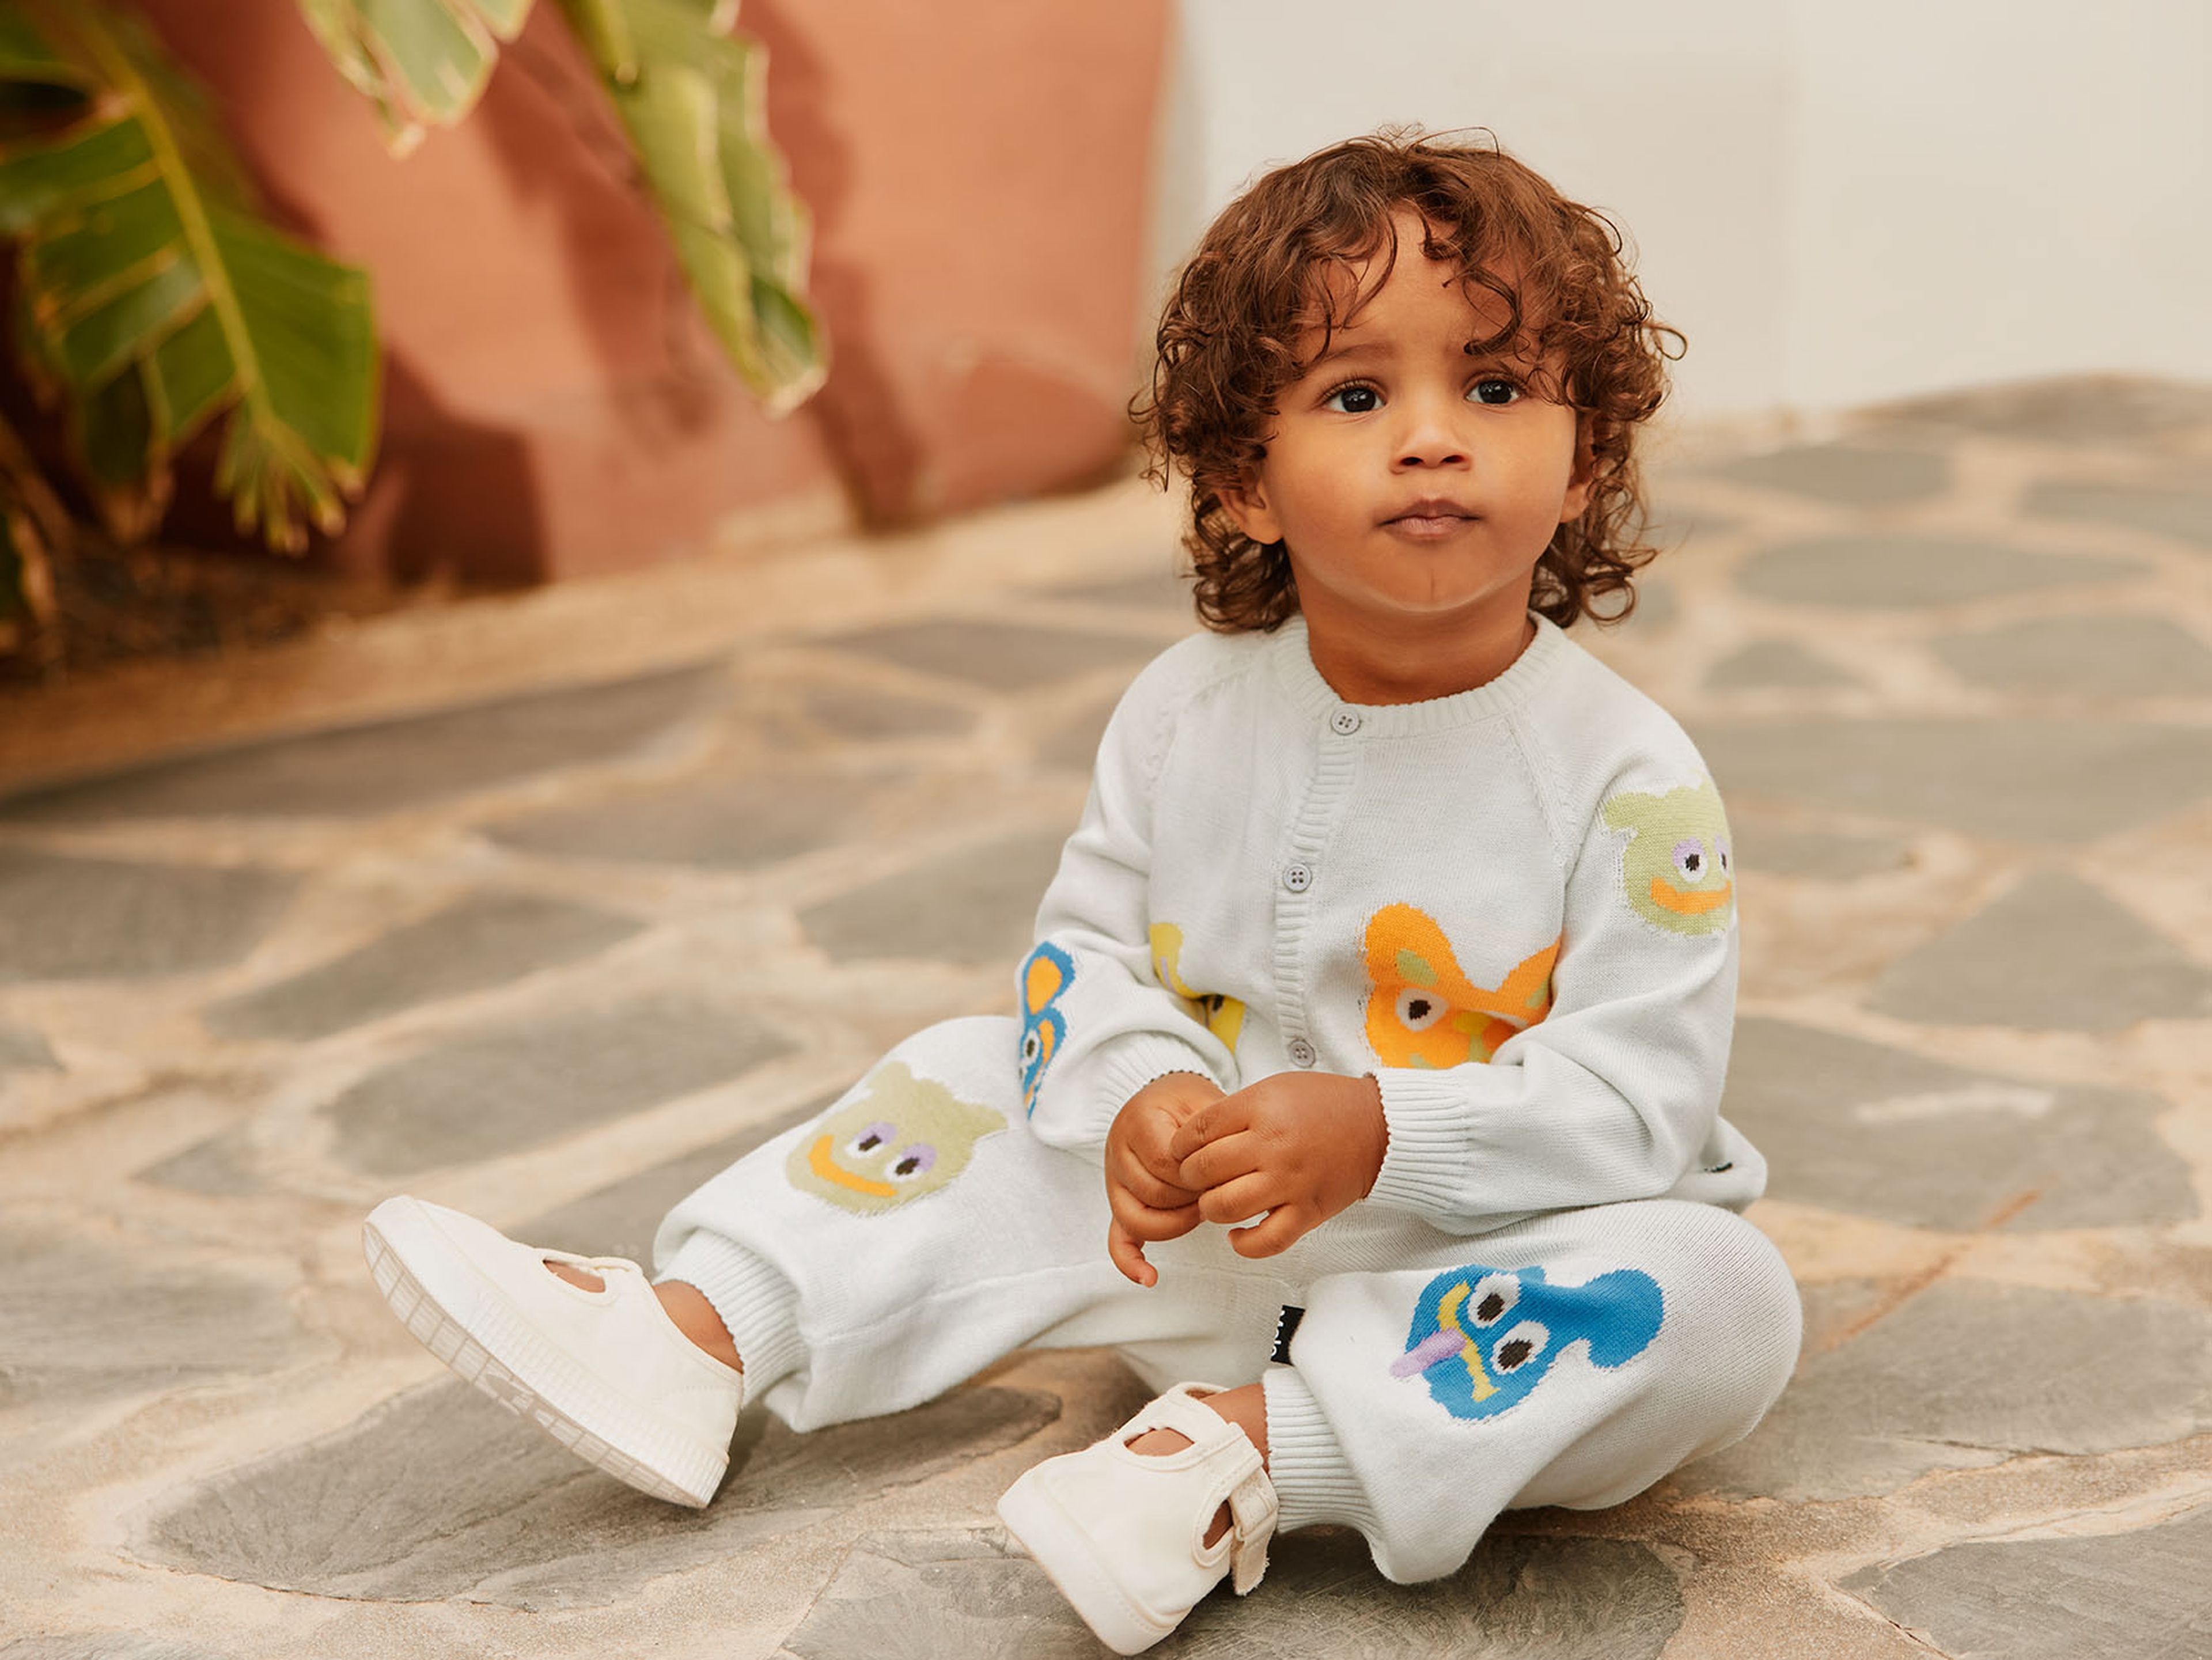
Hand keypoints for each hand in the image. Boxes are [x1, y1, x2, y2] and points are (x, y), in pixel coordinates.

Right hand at [1104, 1071, 1223, 1285]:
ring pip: (1139, 1219)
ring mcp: (1115, 1182)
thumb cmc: (1187, 1104)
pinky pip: (1117, 1239)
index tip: (1220, 1171)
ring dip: (1176, 1222)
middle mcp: (1118, 1152)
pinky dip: (1130, 1261)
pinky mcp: (1119, 1203)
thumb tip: (1232, 1172)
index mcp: (1138, 1121)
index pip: (1166, 1162)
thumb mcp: (1204, 1103)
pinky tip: (1149, 1278)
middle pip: (1154, 1193)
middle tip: (1215, 1190)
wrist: (1161, 1098)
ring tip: (1199, 1210)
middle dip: (1191, 1198)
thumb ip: (1215, 1132)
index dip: (1197, 1175)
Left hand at [1170, 1071, 1387, 1257]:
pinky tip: (1237, 1236)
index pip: (1198, 1131)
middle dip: (1189, 1176)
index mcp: (1262, 1109)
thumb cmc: (1324, 1105)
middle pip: (1204, 1169)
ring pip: (1226, 1207)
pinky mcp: (1309, 1211)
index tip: (1181, 1151)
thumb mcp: (1274, 1088)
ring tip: (1215, 1202)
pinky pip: (1267, 1241)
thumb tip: (1193, 1141)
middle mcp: (1274, 1146)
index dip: (1180, 1144)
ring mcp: (1292, 1182)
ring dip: (1210, 1208)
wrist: (1378, 1127)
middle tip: (1195, 1177)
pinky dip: (1245, 1245)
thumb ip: (1235, 1111)